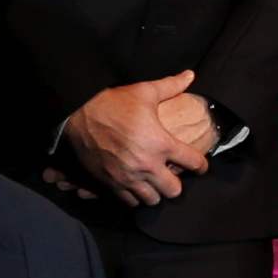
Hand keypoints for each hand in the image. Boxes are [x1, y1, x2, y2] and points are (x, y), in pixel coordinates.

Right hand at [60, 72, 217, 204]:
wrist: (77, 115)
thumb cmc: (113, 103)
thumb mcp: (144, 91)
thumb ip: (171, 86)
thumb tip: (190, 75)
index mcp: (161, 143)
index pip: (193, 162)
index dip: (200, 165)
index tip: (199, 165)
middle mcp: (147, 164)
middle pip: (174, 190)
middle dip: (176, 183)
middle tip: (172, 175)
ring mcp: (128, 177)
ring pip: (152, 200)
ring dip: (156, 192)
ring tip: (154, 182)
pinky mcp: (111, 183)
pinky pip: (130, 202)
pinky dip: (135, 197)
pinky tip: (136, 185)